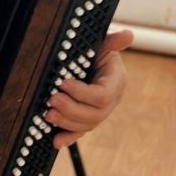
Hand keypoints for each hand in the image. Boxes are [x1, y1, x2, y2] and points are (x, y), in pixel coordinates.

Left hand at [45, 29, 133, 148]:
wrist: (94, 62)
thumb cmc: (98, 52)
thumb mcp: (103, 45)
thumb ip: (112, 42)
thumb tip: (128, 34)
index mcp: (115, 84)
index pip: (102, 95)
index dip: (82, 93)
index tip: (63, 83)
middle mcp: (109, 102)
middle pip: (95, 115)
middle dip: (71, 109)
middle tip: (52, 100)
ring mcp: (98, 113)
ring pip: (86, 125)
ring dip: (66, 122)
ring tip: (48, 114)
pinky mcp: (86, 119)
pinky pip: (79, 132)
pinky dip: (68, 138)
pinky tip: (55, 141)